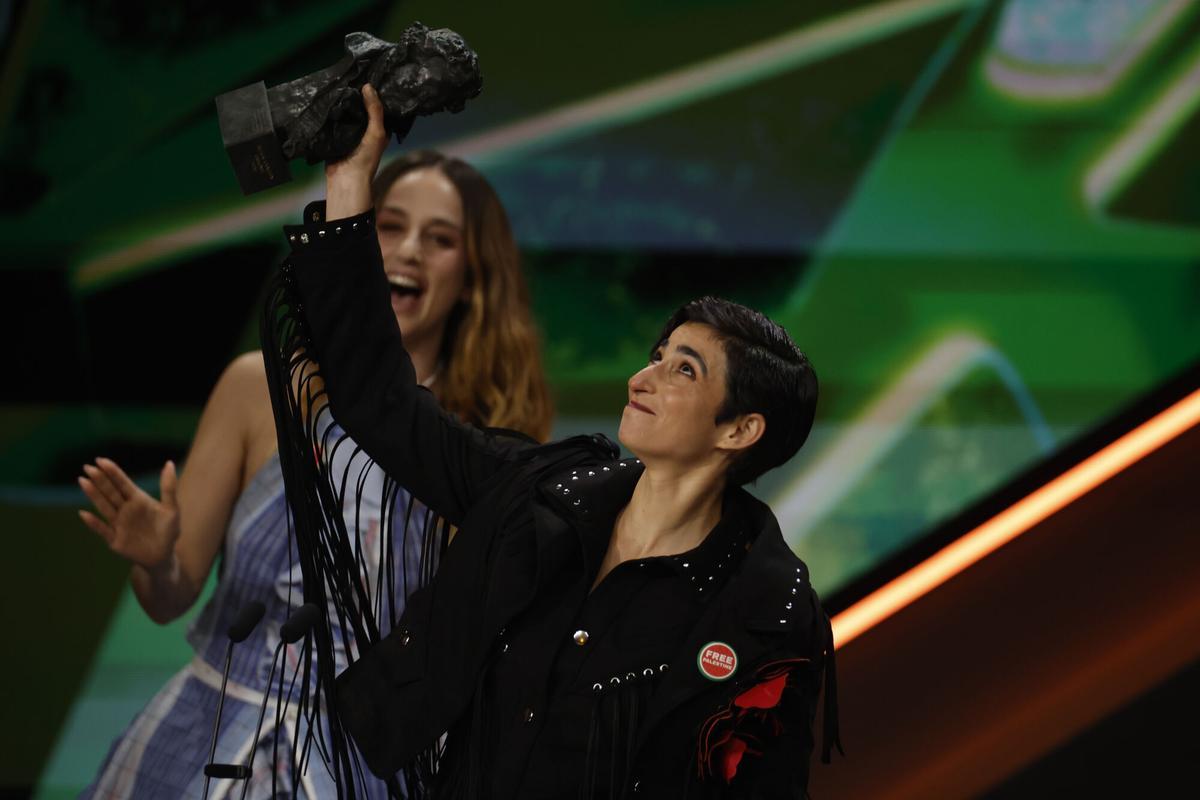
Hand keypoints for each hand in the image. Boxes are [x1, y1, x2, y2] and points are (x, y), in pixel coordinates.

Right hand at [78, 458, 180, 571]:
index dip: (112, 472)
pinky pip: (102, 530)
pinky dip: (94, 523)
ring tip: (83, 481)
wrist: (164, 556)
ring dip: (93, 495)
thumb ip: (169, 487)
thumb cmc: (169, 531)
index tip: (101, 460)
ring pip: (104, 507)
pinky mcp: (115, 540)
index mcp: (138, 500)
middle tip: (87, 467)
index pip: (122, 483)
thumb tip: (169, 463)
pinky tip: (84, 514)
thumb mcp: (172, 509)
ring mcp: (118, 524)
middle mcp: (125, 510)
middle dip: (99, 480)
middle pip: (110, 492)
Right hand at [325, 83, 387, 218]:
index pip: (376, 107)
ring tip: (336, 81)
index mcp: (378, 129)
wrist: (345, 179)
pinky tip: (326, 97)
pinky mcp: (334, 135)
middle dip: (354, 95)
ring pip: (345, 113)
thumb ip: (374, 110)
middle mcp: (365, 130)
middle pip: (359, 108)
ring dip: (341, 102)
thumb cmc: (366, 158)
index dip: (373, 93)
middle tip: (348, 74)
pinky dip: (330, 112)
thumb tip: (368, 86)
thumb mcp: (377, 132)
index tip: (367, 75)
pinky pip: (333, 120)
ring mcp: (349, 132)